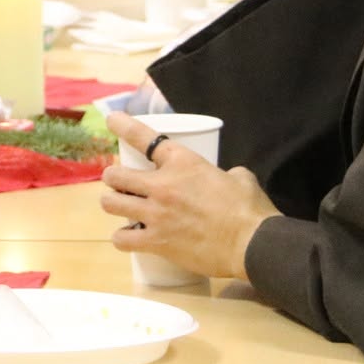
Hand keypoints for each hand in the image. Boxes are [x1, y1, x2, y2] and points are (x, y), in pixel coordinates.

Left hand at [99, 112, 278, 280]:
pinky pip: (122, 239)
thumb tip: (226, 177)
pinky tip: (128, 237)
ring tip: (120, 208)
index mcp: (182, 162)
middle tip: (121, 185)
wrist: (253, 244)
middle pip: (114, 175)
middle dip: (113, 178)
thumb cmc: (250, 209)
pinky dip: (122, 238)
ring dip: (113, 204)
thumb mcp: (239, 177)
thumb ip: (226, 172)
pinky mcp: (156, 241)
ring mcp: (156, 213)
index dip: (122, 125)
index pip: (142, 137)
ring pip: (110, 204)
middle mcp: (162, 184)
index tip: (111, 119)